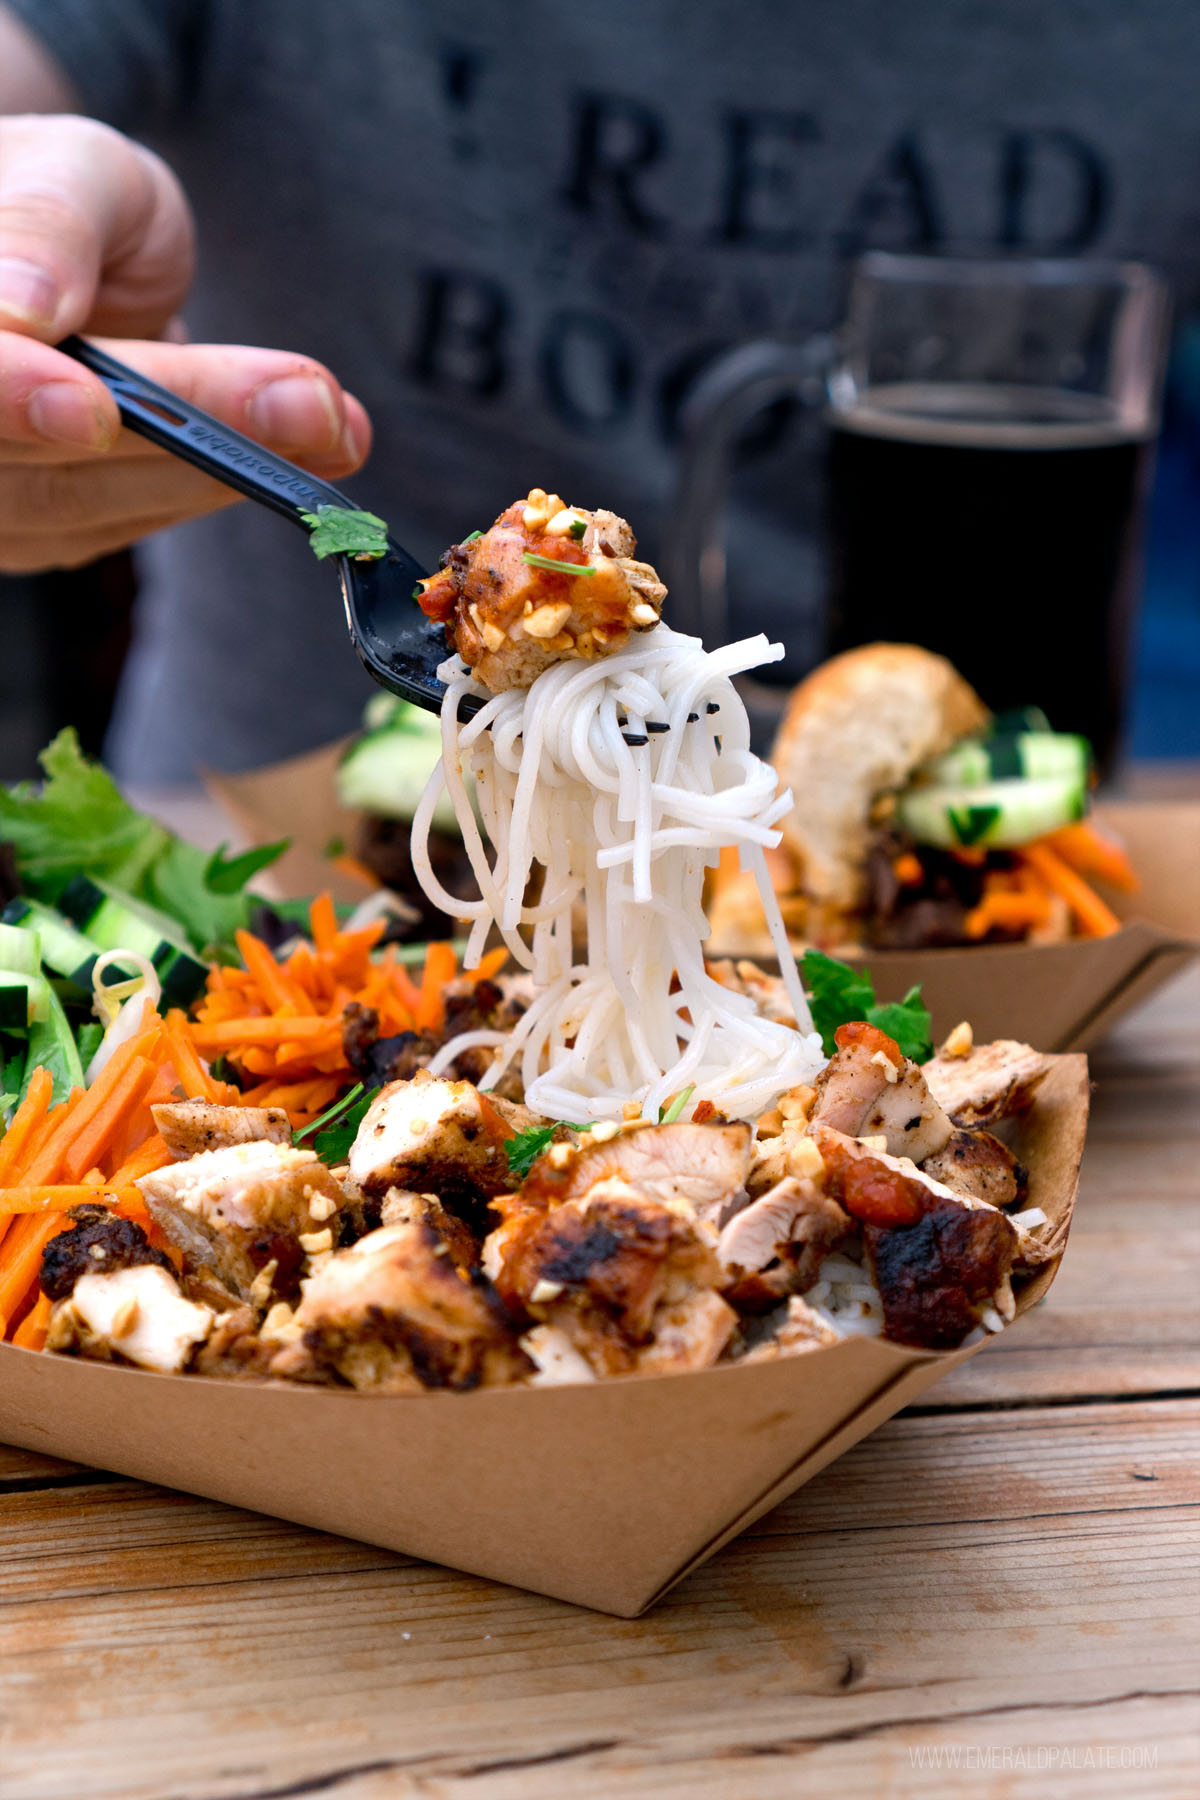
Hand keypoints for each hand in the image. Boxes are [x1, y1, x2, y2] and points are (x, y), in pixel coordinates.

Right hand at [0, 115, 369, 571]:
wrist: (64, 255)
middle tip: (311, 407)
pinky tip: (303, 452)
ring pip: (80, 509)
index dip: (12, 395)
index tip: (93, 407)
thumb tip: (26, 309)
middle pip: (30, 465)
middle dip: (176, 442)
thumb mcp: (74, 169)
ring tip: (335, 425)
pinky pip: (120, 520)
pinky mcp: (39, 527)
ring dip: (215, 474)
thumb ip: (50, 224)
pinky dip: (211, 487)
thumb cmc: (61, 195)